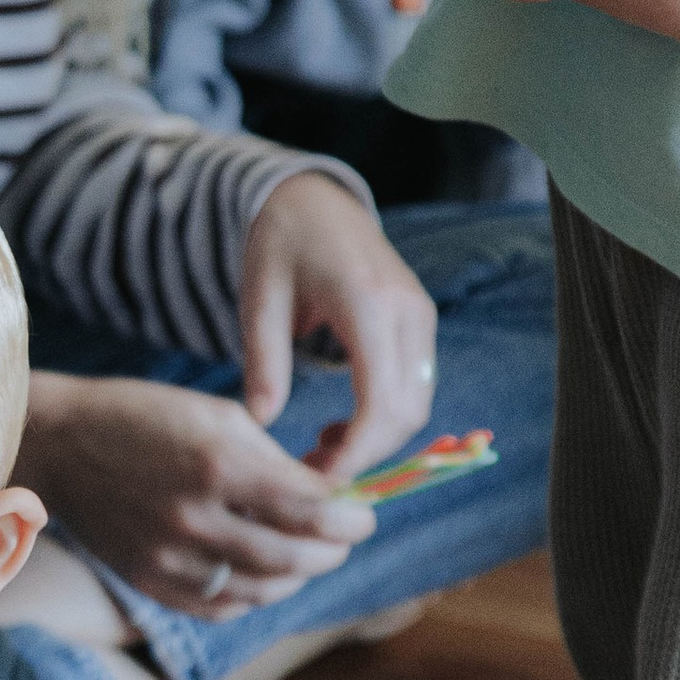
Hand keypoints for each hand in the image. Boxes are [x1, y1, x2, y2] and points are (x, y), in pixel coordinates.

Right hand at [23, 368, 372, 615]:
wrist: (61, 446)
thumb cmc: (145, 418)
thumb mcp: (217, 416)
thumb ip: (276, 461)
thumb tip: (330, 496)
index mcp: (218, 464)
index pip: (313, 511)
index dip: (353, 517)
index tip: (364, 513)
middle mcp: (195, 517)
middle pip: (295, 558)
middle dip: (333, 550)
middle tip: (342, 537)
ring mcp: (170, 557)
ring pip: (263, 590)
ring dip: (297, 575)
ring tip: (304, 553)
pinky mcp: (152, 582)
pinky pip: (222, 606)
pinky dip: (254, 594)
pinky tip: (260, 572)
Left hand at [240, 172, 437, 480]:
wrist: (313, 198)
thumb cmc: (279, 243)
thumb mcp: (259, 299)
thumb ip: (263, 362)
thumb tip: (258, 427)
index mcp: (367, 303)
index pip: (380, 402)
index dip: (355, 453)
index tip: (314, 481)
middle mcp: (408, 312)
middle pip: (407, 413)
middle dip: (365, 457)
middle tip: (309, 475)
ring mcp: (421, 316)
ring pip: (418, 405)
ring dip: (376, 442)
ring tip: (319, 451)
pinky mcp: (420, 323)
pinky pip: (415, 388)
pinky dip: (384, 420)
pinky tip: (339, 426)